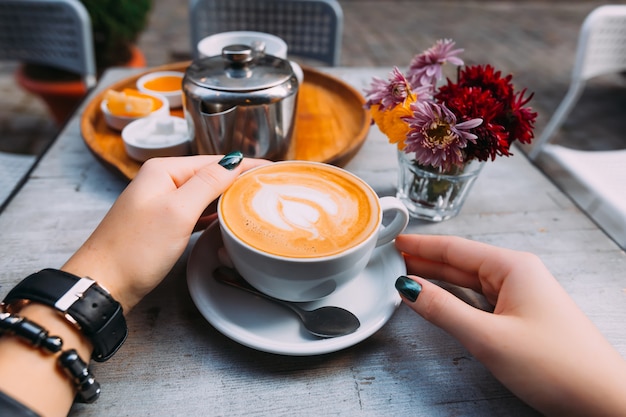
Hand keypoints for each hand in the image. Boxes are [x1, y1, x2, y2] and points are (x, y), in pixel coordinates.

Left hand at [62, 154, 268, 311]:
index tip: (272, 169)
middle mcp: (162, 182)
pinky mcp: (161, 224)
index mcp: (164, 170)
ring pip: (203, 194)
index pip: (214, 161)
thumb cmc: (136, 248)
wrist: (103, 282)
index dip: (244, 165)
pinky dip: (212, 213)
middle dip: (238, 179)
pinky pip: (194, 212)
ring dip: (227, 196)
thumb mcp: (178, 211)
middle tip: (269, 185)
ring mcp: (160, 203)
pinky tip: (226, 217)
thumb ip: (208, 183)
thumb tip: (234, 161)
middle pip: (209, 175)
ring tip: (254, 199)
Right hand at [394, 234, 625, 416]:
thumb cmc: (558, 366)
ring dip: (440, 277)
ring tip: (409, 274)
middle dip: (426, 259)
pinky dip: (457, 296)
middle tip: (393, 258)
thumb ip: (444, 310)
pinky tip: (442, 298)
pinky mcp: (523, 315)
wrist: (603, 399)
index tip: (395, 241)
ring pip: (470, 280)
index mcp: (513, 267)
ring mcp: (522, 295)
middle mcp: (518, 274)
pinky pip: (481, 298)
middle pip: (461, 261)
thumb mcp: (489, 337)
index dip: (421, 245)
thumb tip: (409, 288)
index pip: (455, 248)